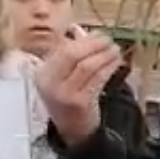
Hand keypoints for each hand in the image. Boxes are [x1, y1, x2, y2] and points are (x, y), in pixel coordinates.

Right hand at [35, 29, 120, 147]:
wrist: (72, 129)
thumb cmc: (68, 97)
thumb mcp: (62, 75)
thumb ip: (69, 52)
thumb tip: (79, 29)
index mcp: (43, 73)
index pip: (62, 50)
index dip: (83, 40)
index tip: (98, 34)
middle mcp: (50, 83)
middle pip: (72, 55)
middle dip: (93, 44)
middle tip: (108, 40)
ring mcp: (64, 94)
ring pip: (87, 66)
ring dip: (104, 55)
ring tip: (115, 50)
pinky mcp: (80, 103)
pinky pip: (97, 79)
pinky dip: (109, 68)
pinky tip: (116, 62)